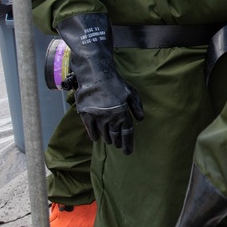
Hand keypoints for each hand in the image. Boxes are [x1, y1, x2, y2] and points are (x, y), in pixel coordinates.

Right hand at [55, 14, 144, 153]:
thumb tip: (141, 119)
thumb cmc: (116, 83)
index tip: (128, 152)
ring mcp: (97, 117)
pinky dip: (94, 135)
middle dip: (117, 142)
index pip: (126, 133)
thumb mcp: (131, 92)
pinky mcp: (86, 114)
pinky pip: (90, 129)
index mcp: (123, 113)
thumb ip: (136, 106)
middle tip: (118, 146)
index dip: (127, 143)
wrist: (95, 75)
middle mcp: (110, 118)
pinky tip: (97, 138)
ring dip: (107, 138)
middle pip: (114, 135)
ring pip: (103, 133)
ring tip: (110, 142)